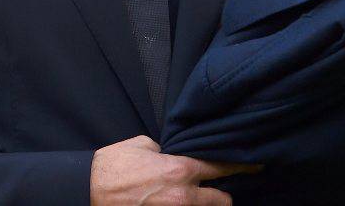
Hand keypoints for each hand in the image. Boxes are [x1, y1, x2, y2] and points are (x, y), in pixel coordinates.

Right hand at [90, 134, 261, 204]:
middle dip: (222, 196)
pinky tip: (182, 205)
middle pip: (222, 201)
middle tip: (218, 189)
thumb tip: (176, 152)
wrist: (88, 190)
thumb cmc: (113, 165)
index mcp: (180, 170)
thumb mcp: (144, 145)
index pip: (222, 168)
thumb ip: (168, 149)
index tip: (257, 165)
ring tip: (199, 198)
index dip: (242, 166)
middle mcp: (182, 196)